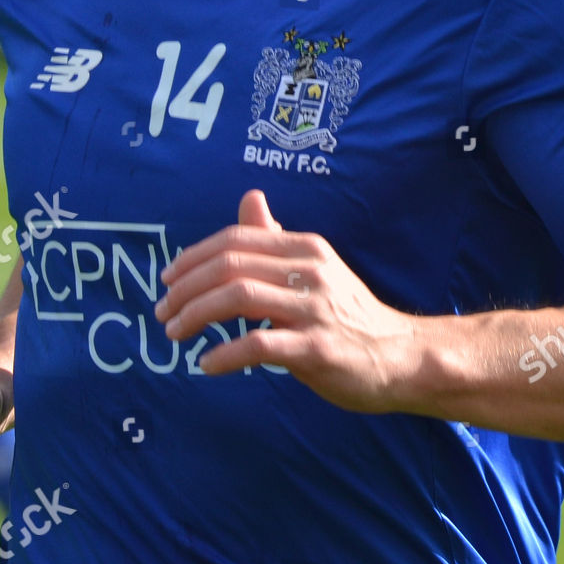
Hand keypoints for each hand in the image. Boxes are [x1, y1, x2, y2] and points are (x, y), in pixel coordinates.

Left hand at [154, 189, 422, 412]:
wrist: (401, 357)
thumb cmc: (348, 315)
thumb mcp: (314, 269)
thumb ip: (276, 240)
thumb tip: (250, 198)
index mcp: (305, 248)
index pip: (236, 240)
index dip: (193, 257)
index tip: (167, 279)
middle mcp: (310, 271)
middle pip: (230, 267)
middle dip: (185, 288)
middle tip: (162, 312)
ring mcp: (314, 309)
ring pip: (238, 299)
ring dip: (196, 316)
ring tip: (175, 334)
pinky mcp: (317, 348)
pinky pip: (259, 345)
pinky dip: (225, 354)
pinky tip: (207, 364)